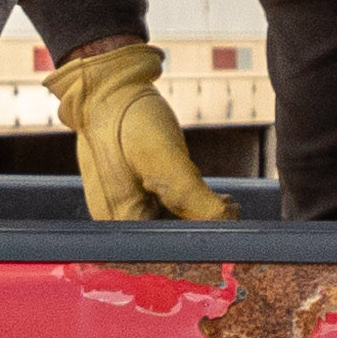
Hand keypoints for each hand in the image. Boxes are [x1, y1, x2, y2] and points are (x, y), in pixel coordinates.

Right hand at [52, 39, 227, 223]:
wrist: (107, 90)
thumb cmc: (129, 121)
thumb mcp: (163, 157)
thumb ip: (191, 196)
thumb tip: (225, 223)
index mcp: (120, 222)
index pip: (169, 248)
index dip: (203, 238)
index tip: (228, 215)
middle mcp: (120, 223)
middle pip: (170, 240)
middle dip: (204, 226)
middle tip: (229, 203)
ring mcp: (126, 210)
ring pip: (173, 228)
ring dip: (201, 217)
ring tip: (223, 199)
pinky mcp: (135, 198)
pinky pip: (168, 213)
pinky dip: (191, 208)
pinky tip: (210, 197)